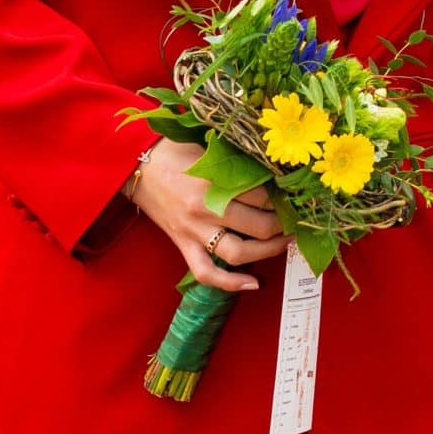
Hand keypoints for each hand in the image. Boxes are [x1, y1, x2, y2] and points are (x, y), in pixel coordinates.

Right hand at [130, 139, 285, 291]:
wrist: (136, 166)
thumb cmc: (175, 152)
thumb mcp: (210, 150)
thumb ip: (238, 163)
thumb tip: (274, 173)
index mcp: (214, 182)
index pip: (263, 196)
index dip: (284, 197)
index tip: (295, 195)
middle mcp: (205, 209)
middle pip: (258, 226)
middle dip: (284, 225)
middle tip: (296, 219)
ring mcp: (194, 231)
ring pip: (238, 253)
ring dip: (268, 251)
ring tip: (286, 243)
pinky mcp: (183, 245)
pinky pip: (206, 273)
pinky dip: (230, 283)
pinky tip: (253, 284)